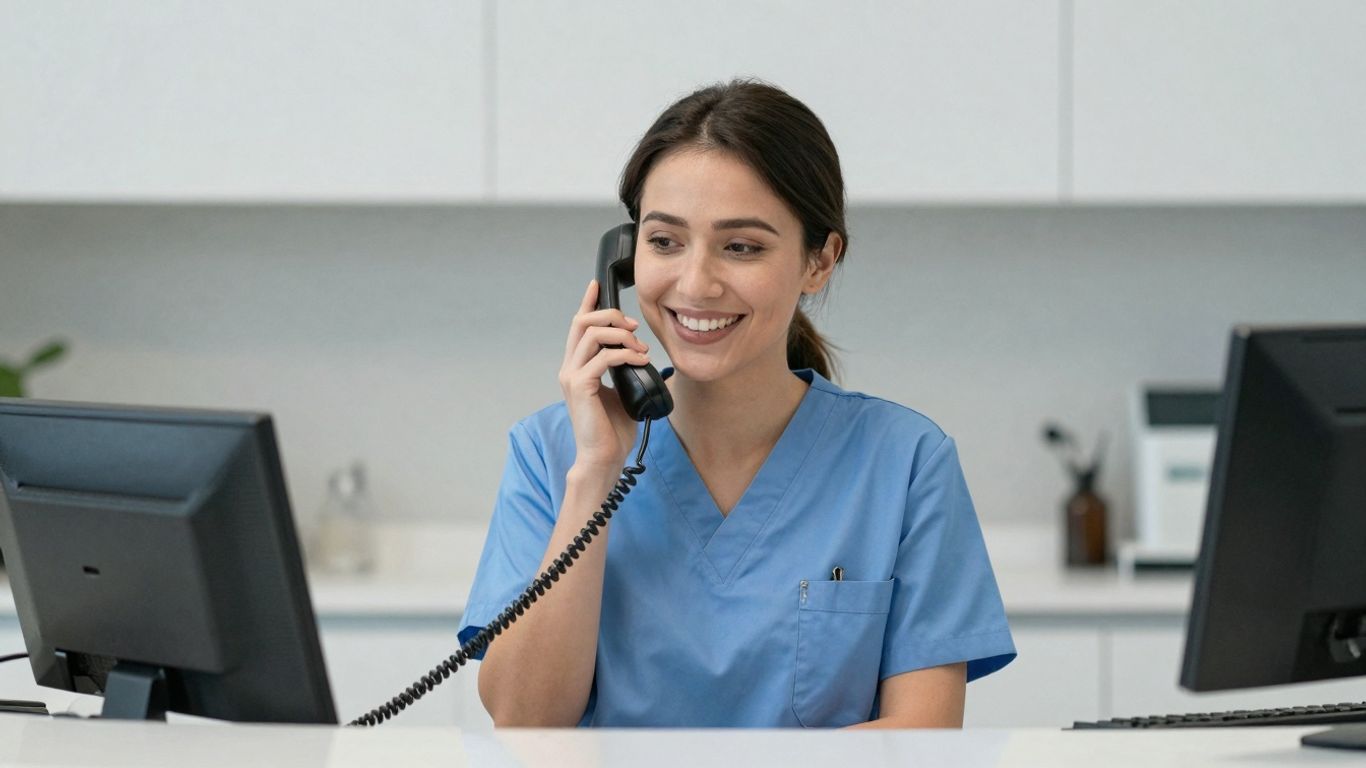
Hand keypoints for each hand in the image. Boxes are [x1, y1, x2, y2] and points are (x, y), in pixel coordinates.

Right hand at [558, 280, 650, 471]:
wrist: (604, 458)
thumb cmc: (613, 431)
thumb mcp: (624, 392)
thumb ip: (627, 371)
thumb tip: (648, 358)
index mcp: (577, 366)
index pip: (578, 326)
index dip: (587, 302)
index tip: (597, 285)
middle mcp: (570, 367)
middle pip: (583, 321)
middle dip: (610, 314)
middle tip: (634, 326)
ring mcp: (572, 376)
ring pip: (591, 334)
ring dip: (621, 334)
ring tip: (640, 349)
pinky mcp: (580, 386)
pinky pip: (603, 357)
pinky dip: (625, 354)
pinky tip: (640, 360)